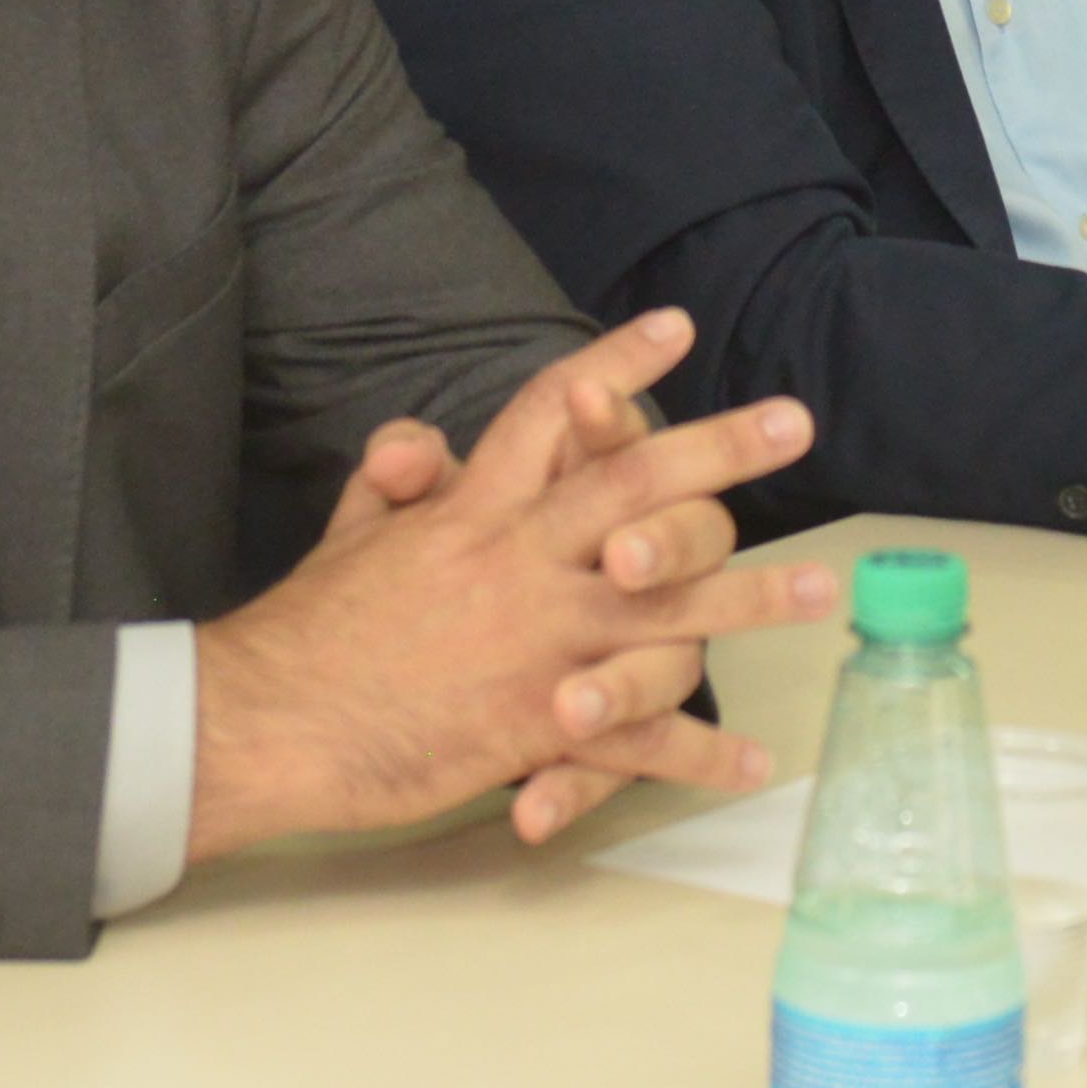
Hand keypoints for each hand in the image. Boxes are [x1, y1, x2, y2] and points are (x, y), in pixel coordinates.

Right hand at [185, 311, 832, 861]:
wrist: (267, 723)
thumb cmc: (308, 633)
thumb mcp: (351, 536)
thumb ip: (399, 484)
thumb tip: (416, 445)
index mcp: (472, 512)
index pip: (547, 414)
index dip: (613, 366)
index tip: (676, 327)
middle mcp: (516, 564)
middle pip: (633, 490)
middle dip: (718, 453)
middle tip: (794, 420)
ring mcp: (534, 643)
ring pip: (662, 610)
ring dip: (746, 597)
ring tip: (819, 586)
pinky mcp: (535, 724)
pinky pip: (633, 738)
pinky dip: (696, 752)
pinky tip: (750, 760)